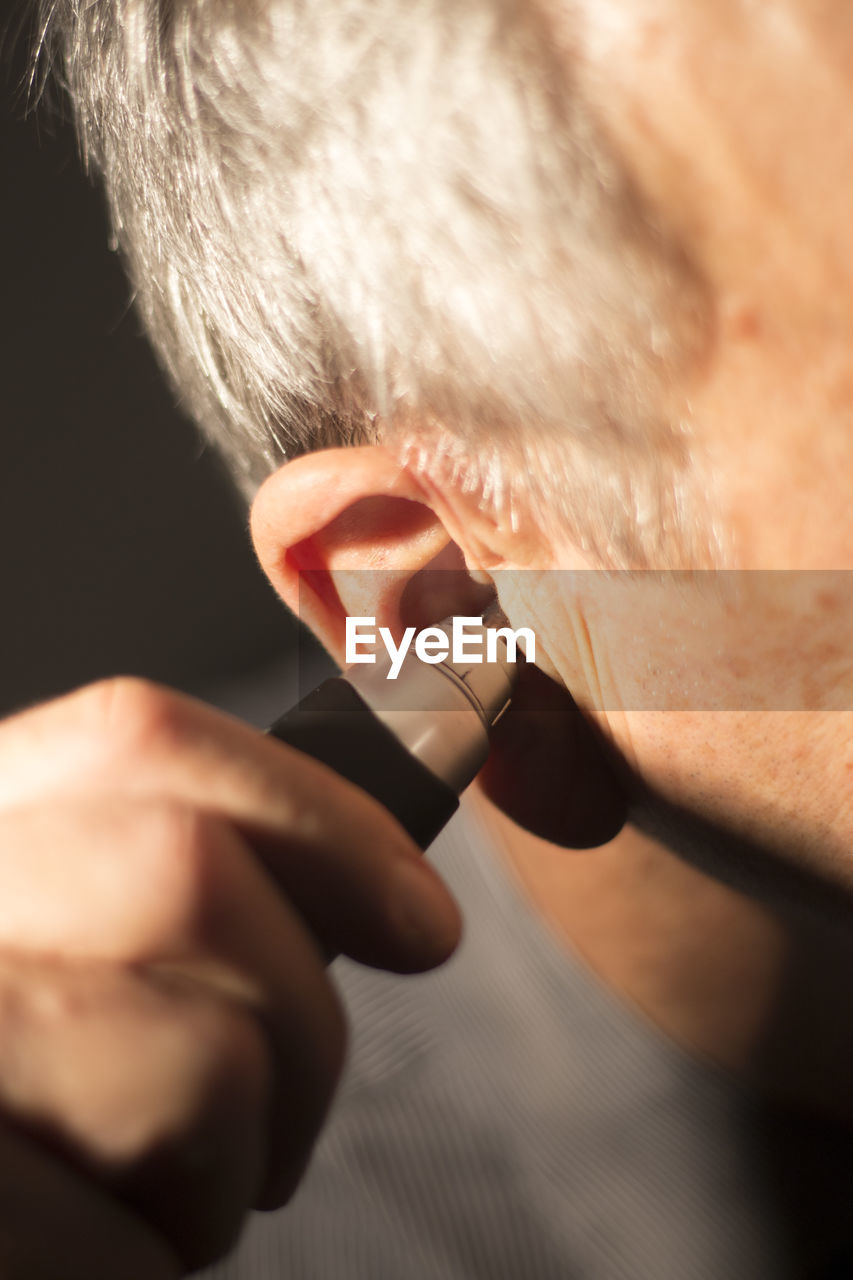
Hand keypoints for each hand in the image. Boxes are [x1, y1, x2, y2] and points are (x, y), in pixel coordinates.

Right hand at [0, 678, 460, 1275]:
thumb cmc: (29, 1097)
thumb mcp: (67, 947)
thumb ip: (177, 890)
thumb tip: (394, 897)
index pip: (139, 739)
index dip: (314, 813)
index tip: (416, 912)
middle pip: (192, 876)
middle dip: (303, 1012)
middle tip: (289, 1098)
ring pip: (203, 1064)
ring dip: (234, 1160)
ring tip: (159, 1180)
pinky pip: (137, 1242)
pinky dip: (152, 1259)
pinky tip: (89, 1239)